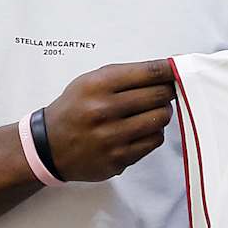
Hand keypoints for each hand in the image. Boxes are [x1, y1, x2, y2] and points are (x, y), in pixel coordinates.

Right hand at [43, 60, 175, 181]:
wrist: (49, 146)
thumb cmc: (74, 109)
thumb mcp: (90, 82)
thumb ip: (125, 76)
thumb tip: (165, 71)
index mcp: (98, 85)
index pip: (148, 73)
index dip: (170, 70)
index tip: (179, 69)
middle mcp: (104, 110)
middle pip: (159, 96)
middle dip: (167, 92)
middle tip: (165, 92)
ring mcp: (112, 137)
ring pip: (160, 119)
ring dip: (161, 113)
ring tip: (151, 111)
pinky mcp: (118, 158)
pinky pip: (153, 141)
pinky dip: (153, 133)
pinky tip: (141, 129)